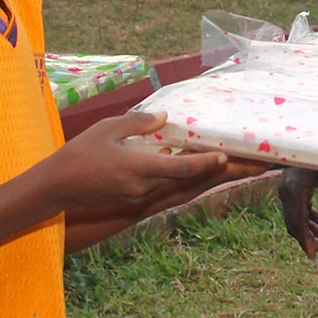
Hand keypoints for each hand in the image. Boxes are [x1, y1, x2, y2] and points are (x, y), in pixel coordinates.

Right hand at [40, 111, 235, 214]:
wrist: (56, 189)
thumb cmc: (78, 155)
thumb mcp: (107, 130)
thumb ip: (138, 123)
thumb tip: (165, 117)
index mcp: (138, 170)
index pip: (179, 169)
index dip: (204, 164)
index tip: (225, 157)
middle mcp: (146, 188)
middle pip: (194, 182)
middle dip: (228, 174)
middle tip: (261, 166)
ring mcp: (142, 197)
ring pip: (187, 188)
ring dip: (216, 179)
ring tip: (246, 168)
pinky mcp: (138, 200)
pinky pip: (174, 189)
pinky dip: (194, 181)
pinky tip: (210, 173)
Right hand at [277, 167, 317, 258]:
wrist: (316, 138)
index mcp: (294, 189)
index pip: (297, 222)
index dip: (305, 240)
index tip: (314, 255)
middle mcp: (287, 191)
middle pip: (296, 224)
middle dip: (312, 239)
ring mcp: (289, 190)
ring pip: (299, 219)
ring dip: (315, 231)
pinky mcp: (294, 188)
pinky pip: (301, 210)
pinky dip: (313, 220)